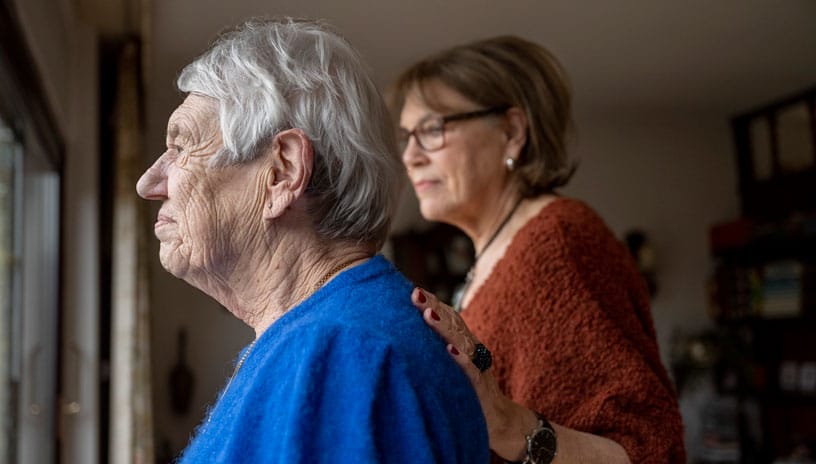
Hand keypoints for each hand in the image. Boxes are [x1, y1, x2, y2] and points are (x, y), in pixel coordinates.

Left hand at [410, 287, 535, 460]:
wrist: (499, 420)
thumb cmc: (469, 390)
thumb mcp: (452, 366)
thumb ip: (438, 349)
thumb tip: (407, 336)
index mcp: (464, 343)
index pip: (449, 318)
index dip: (434, 303)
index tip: (413, 290)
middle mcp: (472, 350)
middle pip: (454, 324)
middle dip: (435, 307)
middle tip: (416, 294)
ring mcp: (478, 367)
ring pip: (462, 342)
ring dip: (445, 328)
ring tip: (428, 314)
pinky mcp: (481, 388)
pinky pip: (472, 371)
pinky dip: (462, 360)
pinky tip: (449, 351)